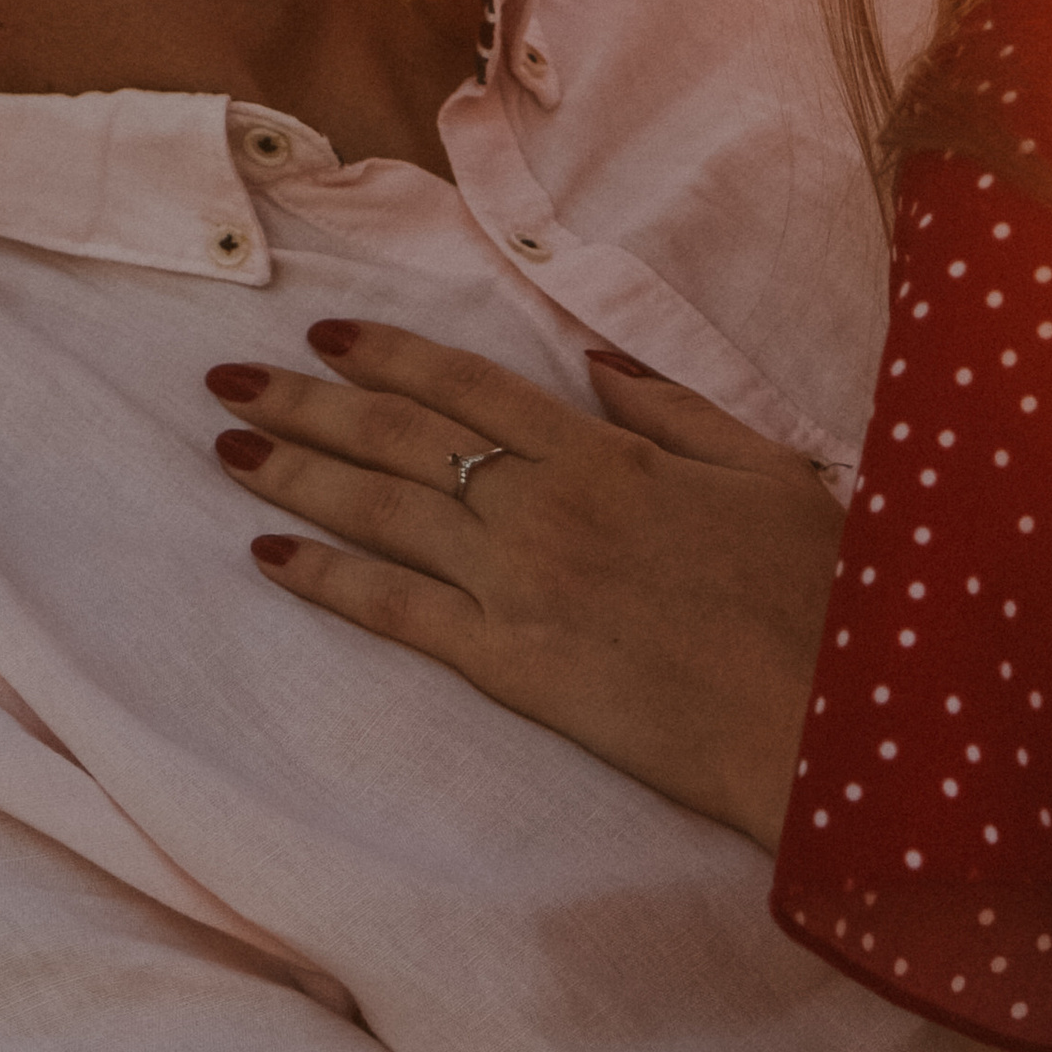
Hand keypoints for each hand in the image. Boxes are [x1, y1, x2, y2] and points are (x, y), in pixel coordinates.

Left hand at [211, 322, 844, 848]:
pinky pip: (399, 612)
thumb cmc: (819, 595)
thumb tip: (597, 366)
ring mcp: (523, 584)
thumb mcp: (766, 470)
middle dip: (307, 403)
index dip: (388, 357)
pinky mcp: (513, 664)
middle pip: (400, 438)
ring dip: (296, 475)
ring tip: (229, 450)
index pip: (470, 386)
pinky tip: (272, 557)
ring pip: (383, 513)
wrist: (823, 714)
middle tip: (228, 381)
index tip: (324, 337)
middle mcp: (547, 505)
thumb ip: (675, 412)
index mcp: (606, 452)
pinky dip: (329, 580)